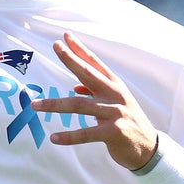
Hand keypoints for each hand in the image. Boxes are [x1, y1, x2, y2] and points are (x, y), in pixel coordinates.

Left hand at [31, 32, 158, 170]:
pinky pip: (87, 133)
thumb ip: (95, 93)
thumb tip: (75, 87)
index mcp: (114, 86)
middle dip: (71, 60)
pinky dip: (69, 136)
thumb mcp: (114, 103)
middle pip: (88, 74)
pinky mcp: (114, 132)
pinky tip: (54, 138)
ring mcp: (115, 112)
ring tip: (34, 105)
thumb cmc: (128, 122)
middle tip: (56, 47)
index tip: (66, 36)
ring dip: (54, 104)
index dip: (80, 49)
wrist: (149, 148)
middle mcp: (114, 95)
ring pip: (79, 105)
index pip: (94, 63)